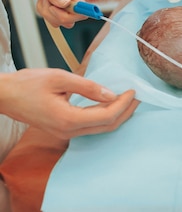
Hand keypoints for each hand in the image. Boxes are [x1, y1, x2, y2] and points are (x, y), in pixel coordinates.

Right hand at [0, 69, 138, 138]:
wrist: (4, 95)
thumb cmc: (27, 84)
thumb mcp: (60, 78)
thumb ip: (88, 87)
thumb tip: (111, 94)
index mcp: (68, 119)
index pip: (107, 116)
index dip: (123, 104)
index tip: (133, 91)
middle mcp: (68, 131)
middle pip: (107, 126)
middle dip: (126, 111)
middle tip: (138, 96)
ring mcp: (65, 133)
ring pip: (100, 128)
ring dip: (117, 115)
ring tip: (129, 99)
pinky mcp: (63, 130)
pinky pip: (91, 127)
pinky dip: (105, 117)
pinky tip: (111, 105)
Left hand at [5, 0, 86, 28]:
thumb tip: (66, 4)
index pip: (83, 8)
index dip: (71, 14)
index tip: (55, 8)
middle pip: (73, 17)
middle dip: (55, 14)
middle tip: (43, 0)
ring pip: (63, 18)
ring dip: (48, 13)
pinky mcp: (59, 1)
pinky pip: (56, 15)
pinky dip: (46, 11)